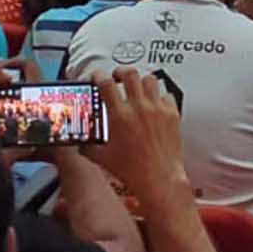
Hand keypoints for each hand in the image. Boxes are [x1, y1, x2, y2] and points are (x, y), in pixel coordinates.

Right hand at [86, 68, 189, 206]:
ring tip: (136, 88)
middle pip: (130, 73)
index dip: (98, 75)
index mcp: (120, 116)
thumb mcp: (102, 158)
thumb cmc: (133, 171)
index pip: (105, 83)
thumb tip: (80, 143)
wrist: (159, 179)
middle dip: (120, 72)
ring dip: (141, 81)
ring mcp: (157, 109)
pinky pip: (167, 95)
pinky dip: (159, 96)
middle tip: (117, 77)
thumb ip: (88, 147)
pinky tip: (155, 103)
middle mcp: (139, 108)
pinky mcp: (172, 114)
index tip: (97, 77)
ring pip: (150, 79)